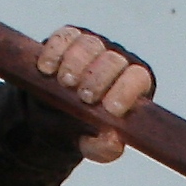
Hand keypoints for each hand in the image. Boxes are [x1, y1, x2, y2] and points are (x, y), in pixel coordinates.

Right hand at [32, 26, 154, 161]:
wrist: (49, 118)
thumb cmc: (81, 131)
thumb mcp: (92, 146)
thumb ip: (105, 148)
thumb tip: (113, 141)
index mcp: (131, 87)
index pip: (138, 78)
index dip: (126, 90)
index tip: (109, 108)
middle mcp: (115, 63)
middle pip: (113, 60)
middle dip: (98, 78)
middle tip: (82, 96)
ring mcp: (92, 49)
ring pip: (89, 44)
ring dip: (76, 62)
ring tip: (63, 82)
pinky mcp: (68, 40)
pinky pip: (65, 37)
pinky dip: (55, 51)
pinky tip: (46, 68)